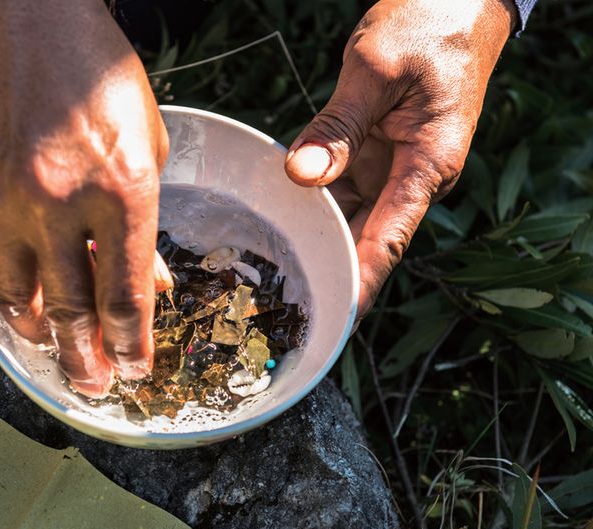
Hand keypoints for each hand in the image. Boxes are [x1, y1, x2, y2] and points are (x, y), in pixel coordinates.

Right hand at [0, 0, 168, 396]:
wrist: (29, 27)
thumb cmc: (100, 83)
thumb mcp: (148, 151)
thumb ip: (144, 227)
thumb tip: (150, 288)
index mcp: (121, 191)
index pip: (126, 297)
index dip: (133, 345)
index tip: (137, 369)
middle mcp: (59, 203)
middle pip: (73, 312)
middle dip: (87, 360)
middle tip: (95, 386)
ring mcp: (3, 199)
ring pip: (19, 298)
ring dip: (41, 334)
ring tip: (56, 350)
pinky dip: (8, 283)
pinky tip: (24, 291)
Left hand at [285, 0, 515, 317]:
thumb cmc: (428, 25)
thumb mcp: (375, 71)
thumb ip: (338, 128)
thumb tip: (302, 175)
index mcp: (428, 164)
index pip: (389, 238)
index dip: (362, 281)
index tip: (337, 317)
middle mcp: (414, 175)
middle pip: (368, 236)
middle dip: (333, 269)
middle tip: (291, 305)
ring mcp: (395, 164)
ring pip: (352, 215)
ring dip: (320, 239)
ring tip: (281, 275)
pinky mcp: (378, 150)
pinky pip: (344, 187)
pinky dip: (318, 204)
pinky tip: (286, 220)